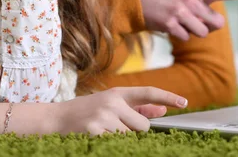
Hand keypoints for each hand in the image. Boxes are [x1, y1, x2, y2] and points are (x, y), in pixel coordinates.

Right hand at [52, 87, 187, 135]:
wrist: (53, 120)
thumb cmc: (85, 113)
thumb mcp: (110, 105)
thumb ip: (136, 108)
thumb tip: (162, 111)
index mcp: (116, 93)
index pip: (147, 92)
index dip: (167, 97)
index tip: (184, 103)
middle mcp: (112, 102)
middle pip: (143, 126)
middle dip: (134, 132)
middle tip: (115, 129)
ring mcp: (103, 117)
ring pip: (130, 138)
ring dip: (121, 140)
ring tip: (102, 133)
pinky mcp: (95, 132)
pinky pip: (117, 145)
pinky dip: (110, 145)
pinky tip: (96, 139)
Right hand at [135, 0, 237, 40]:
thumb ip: (201, 5)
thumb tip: (216, 26)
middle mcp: (190, 0)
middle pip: (216, 23)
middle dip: (210, 27)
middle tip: (197, 22)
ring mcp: (180, 12)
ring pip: (201, 33)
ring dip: (194, 32)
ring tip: (179, 21)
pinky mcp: (169, 23)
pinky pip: (185, 37)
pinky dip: (180, 35)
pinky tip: (169, 25)